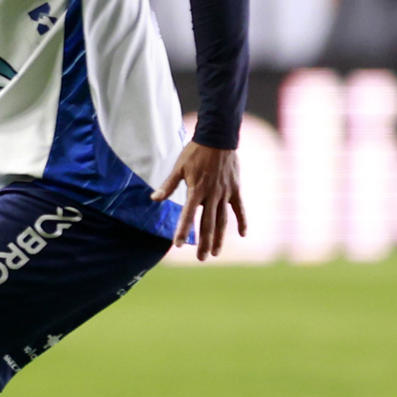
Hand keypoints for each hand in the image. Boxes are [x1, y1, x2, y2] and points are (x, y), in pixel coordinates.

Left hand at [151, 140, 246, 261]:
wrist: (219, 139)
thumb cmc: (195, 152)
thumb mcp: (178, 167)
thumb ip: (167, 185)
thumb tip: (154, 199)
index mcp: (195, 190)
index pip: (188, 215)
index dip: (183, 230)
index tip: (178, 244)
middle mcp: (211, 195)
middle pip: (208, 224)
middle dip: (204, 242)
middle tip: (202, 258)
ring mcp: (226, 193)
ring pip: (223, 220)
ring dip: (219, 237)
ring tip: (216, 253)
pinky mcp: (236, 189)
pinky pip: (240, 209)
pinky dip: (242, 222)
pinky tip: (243, 235)